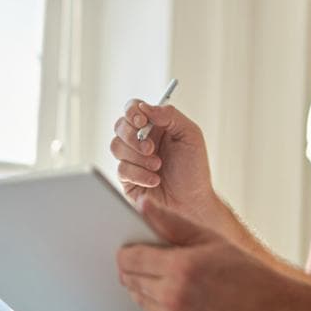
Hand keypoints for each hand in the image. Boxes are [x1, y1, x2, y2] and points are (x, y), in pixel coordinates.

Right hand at [110, 100, 232, 233]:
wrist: (192, 202)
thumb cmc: (194, 169)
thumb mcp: (190, 135)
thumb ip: (170, 115)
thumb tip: (144, 107)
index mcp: (155, 126)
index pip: (134, 108)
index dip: (133, 111)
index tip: (142, 121)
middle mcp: (141, 139)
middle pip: (119, 126)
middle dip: (133, 137)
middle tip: (151, 148)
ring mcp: (132, 158)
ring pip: (116, 146)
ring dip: (139, 157)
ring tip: (158, 166)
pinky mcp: (126, 178)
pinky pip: (121, 169)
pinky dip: (140, 174)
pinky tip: (155, 181)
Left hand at [117, 203, 310, 310]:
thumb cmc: (250, 273)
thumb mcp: (212, 239)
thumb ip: (171, 222)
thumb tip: (142, 205)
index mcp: (180, 268)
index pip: (129, 259)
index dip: (126, 250)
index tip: (131, 245)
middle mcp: (172, 298)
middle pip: (129, 281)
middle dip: (133, 269)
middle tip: (149, 258)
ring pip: (140, 301)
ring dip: (146, 288)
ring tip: (170, 276)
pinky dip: (162, 306)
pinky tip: (184, 296)